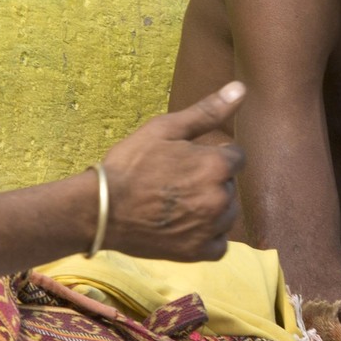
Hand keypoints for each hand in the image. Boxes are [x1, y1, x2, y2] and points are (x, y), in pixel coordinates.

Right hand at [99, 82, 245, 263]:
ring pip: (227, 213)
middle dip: (211, 180)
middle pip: (230, 185)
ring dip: (212, 207)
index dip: (212, 155)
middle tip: (176, 182)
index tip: (187, 160)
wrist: (99, 210)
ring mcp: (210, 228)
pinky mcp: (198, 252)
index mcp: (217, 165)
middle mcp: (221, 198)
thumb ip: (207, 111)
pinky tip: (186, 225)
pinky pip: (219, 243)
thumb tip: (241, 88)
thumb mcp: (166, 128)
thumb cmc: (130, 164)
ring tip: (178, 203)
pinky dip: (208, 235)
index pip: (236, 157)